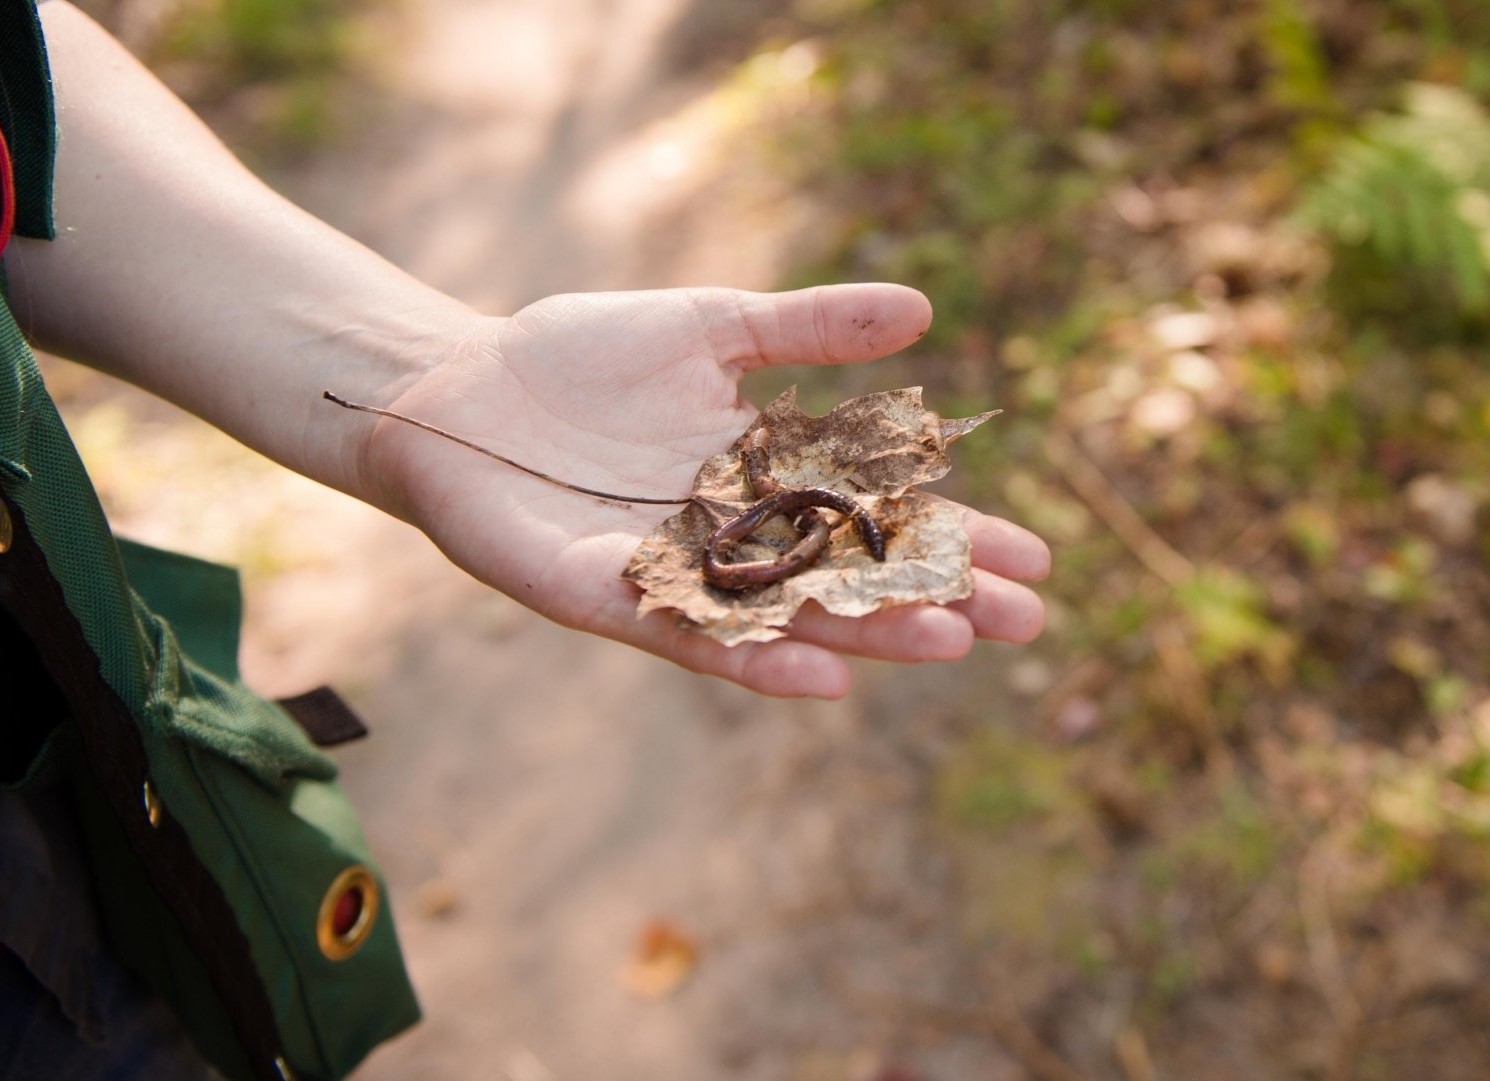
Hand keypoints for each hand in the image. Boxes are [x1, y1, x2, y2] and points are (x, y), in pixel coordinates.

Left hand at [355, 284, 1049, 698]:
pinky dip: (755, 662)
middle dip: (936, 602)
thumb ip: (811, 330)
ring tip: (947, 644)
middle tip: (1023, 624)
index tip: (1038, 562)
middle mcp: (738, 543)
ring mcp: (678, 577)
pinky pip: (690, 637)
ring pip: (789, 619)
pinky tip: (821, 680)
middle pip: (853, 581)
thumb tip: (924, 310)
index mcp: (770, 480)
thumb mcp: (714, 327)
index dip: (956, 540)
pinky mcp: (606, 599)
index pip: (882, 519)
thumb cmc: (579, 357)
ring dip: (868, 636)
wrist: (451, 386)